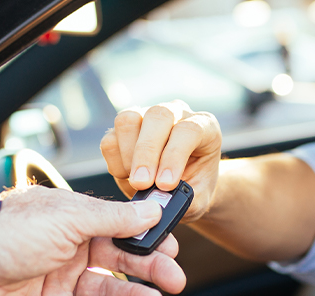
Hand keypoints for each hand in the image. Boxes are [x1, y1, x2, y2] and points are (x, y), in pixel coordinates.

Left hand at [0, 185, 185, 294]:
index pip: (120, 227)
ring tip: (159, 294)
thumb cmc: (9, 231)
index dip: (146, 237)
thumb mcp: (69, 216)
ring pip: (108, 286)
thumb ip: (113, 218)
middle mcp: (69, 246)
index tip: (172, 247)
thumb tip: (149, 210)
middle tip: (175, 278)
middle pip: (119, 259)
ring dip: (136, 291)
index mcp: (73, 218)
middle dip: (150, 267)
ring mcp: (60, 277)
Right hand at [100, 100, 221, 222]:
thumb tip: (159, 200)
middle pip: (157, 116)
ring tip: (137, 182)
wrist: (183, 188)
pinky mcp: (124, 130)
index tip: (165, 184)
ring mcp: (147, 116)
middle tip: (142, 184)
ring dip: (128, 155)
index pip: (188, 130)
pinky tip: (128, 177)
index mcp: (204, 126)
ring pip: (128, 120)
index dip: (174, 157)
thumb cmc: (196, 189)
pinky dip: (115, 162)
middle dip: (146, 153)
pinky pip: (110, 139)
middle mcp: (176, 114)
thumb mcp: (198, 198)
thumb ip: (184, 199)